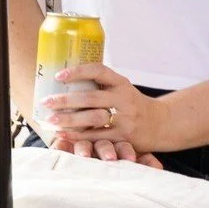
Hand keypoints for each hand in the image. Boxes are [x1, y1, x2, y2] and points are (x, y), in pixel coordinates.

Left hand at [42, 63, 166, 166]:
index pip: (99, 71)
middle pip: (91, 98)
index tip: (58, 76)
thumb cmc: (133, 105)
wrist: (161, 123)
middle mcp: (124, 99)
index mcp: (122, 83)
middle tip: (46, 102)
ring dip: (69, 120)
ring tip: (50, 120)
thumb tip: (67, 79)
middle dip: (66, 100)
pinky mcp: (124, 137)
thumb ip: (102, 86)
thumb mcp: (123, 89)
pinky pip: (97, 137)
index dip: (78, 72)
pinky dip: (78, 136)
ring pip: (93, 118)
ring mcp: (125, 118)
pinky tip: (63, 134)